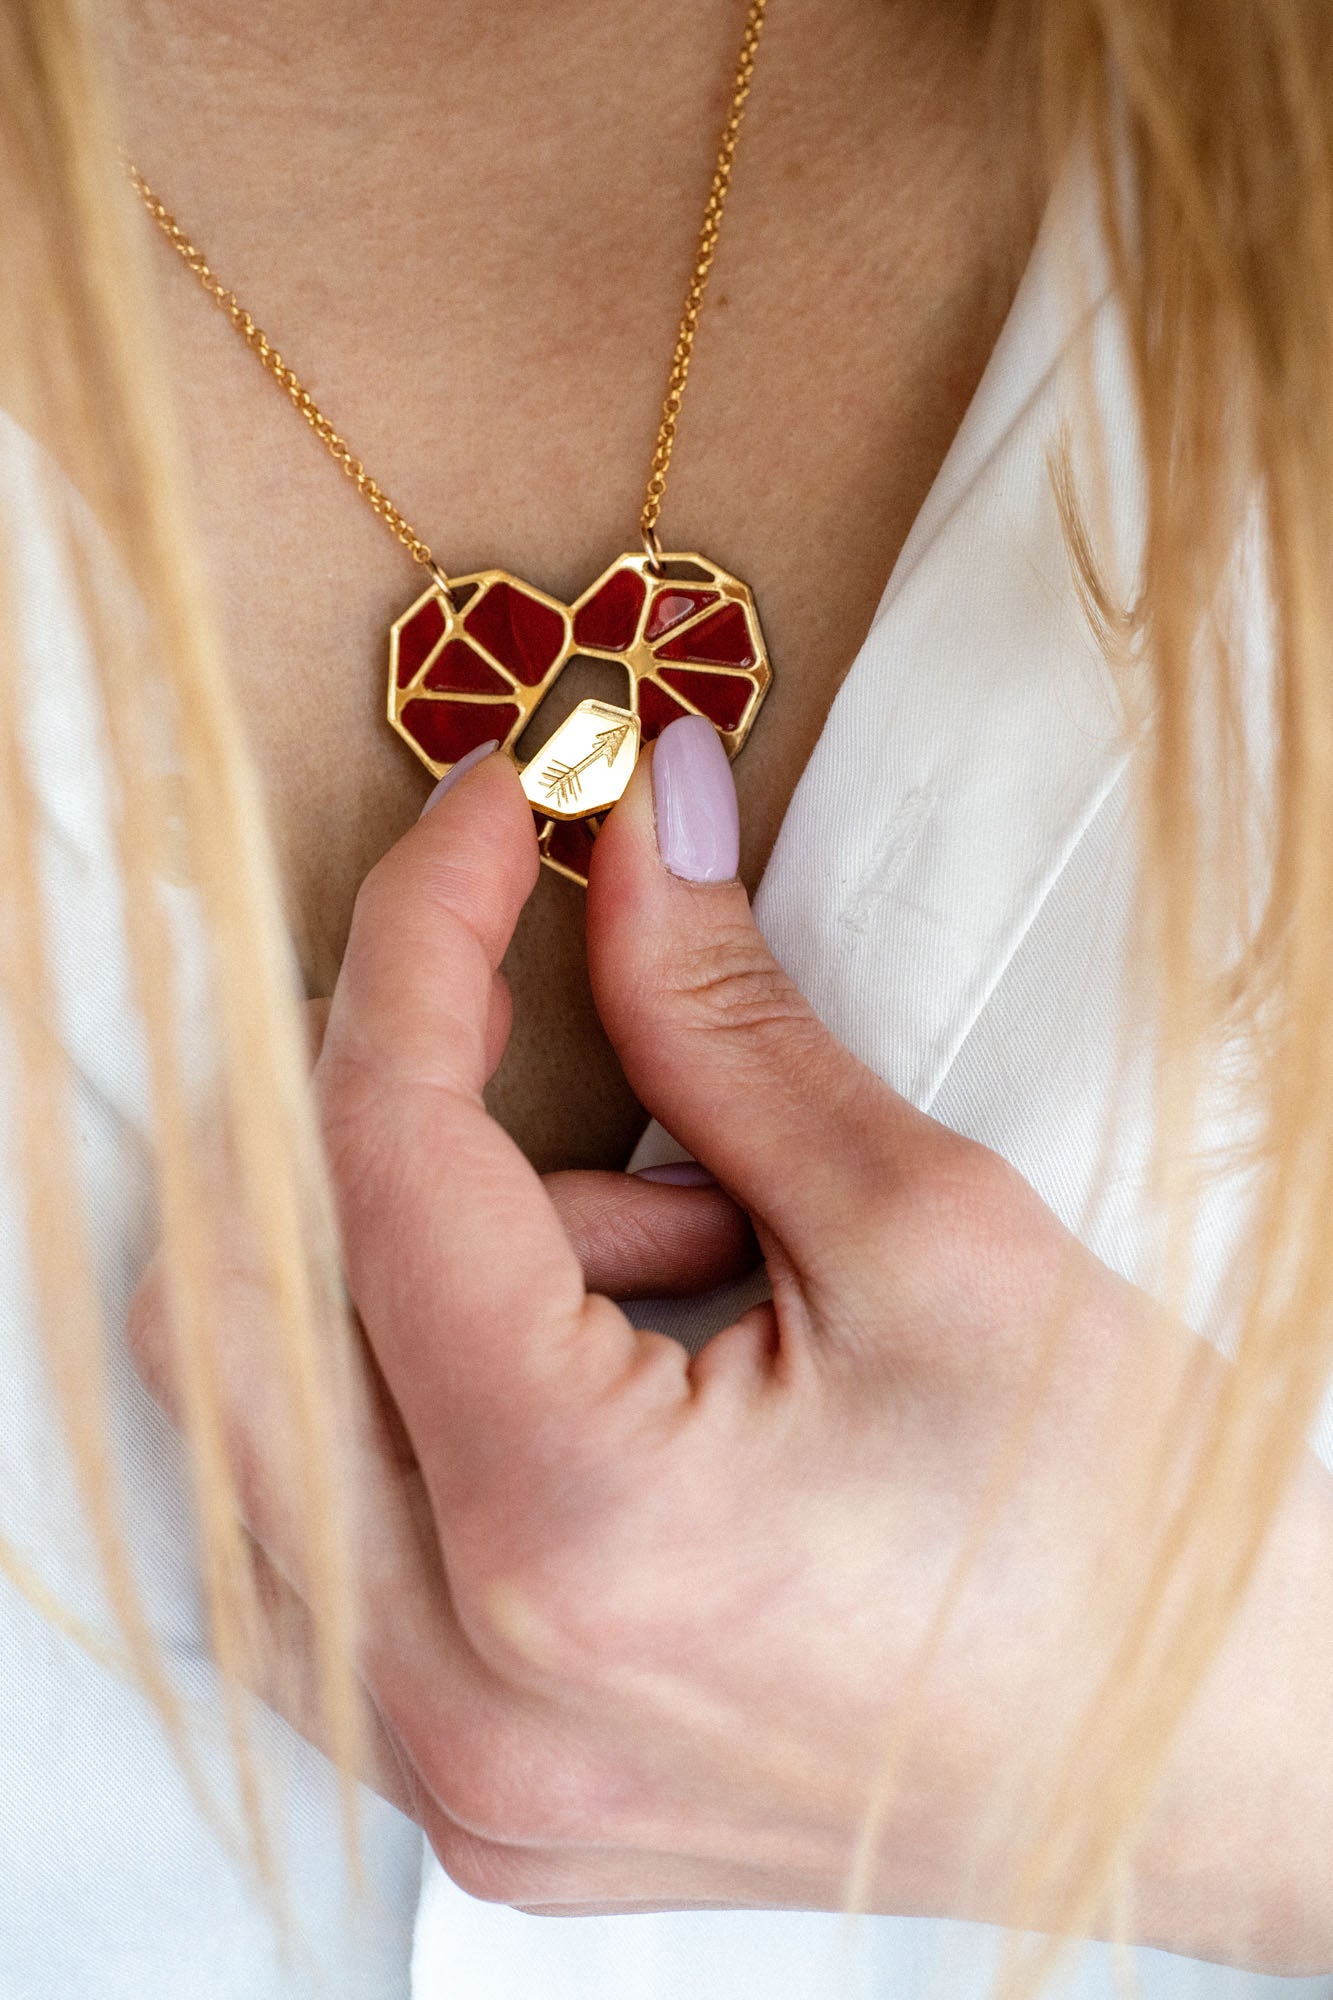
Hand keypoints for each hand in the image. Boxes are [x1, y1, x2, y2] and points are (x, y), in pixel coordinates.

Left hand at [131, 725, 1332, 1969]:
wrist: (1221, 1773)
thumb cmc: (1117, 1532)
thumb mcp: (929, 1232)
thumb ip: (722, 1021)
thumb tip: (634, 833)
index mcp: (579, 1535)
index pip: (381, 1158)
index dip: (423, 939)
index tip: (494, 817)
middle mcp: (464, 1689)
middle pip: (226, 1306)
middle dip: (361, 1105)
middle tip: (510, 1005)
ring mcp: (459, 1764)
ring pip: (263, 1423)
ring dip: (412, 1267)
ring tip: (666, 1245)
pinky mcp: (483, 1781)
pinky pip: (341, 1533)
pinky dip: (432, 1389)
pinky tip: (623, 1362)